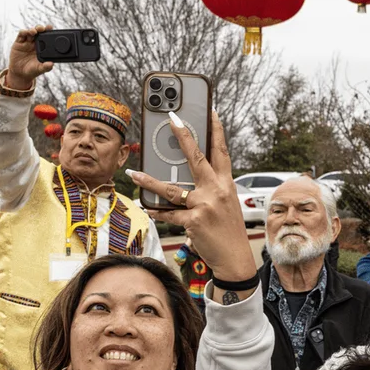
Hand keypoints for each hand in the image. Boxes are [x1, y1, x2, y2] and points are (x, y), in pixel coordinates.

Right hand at [5, 25, 55, 90]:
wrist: (20, 74)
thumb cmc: (32, 71)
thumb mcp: (39, 69)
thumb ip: (46, 67)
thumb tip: (51, 64)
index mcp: (42, 47)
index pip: (46, 37)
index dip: (48, 31)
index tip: (50, 27)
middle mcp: (34, 43)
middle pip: (38, 32)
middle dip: (40, 28)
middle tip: (43, 28)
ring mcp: (26, 42)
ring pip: (30, 32)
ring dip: (32, 30)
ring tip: (34, 31)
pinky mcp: (18, 43)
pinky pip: (21, 35)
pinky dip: (23, 32)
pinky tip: (25, 32)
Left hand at [126, 110, 254, 285]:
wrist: (235, 258)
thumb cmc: (228, 231)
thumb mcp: (226, 204)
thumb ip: (210, 189)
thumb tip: (185, 178)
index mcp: (226, 184)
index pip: (221, 152)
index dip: (216, 130)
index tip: (210, 111)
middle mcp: (216, 191)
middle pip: (196, 158)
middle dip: (183, 135)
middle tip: (170, 119)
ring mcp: (204, 206)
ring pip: (171, 188)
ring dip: (149, 180)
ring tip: (134, 174)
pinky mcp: (193, 221)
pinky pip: (168, 214)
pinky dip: (156, 212)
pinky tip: (146, 207)